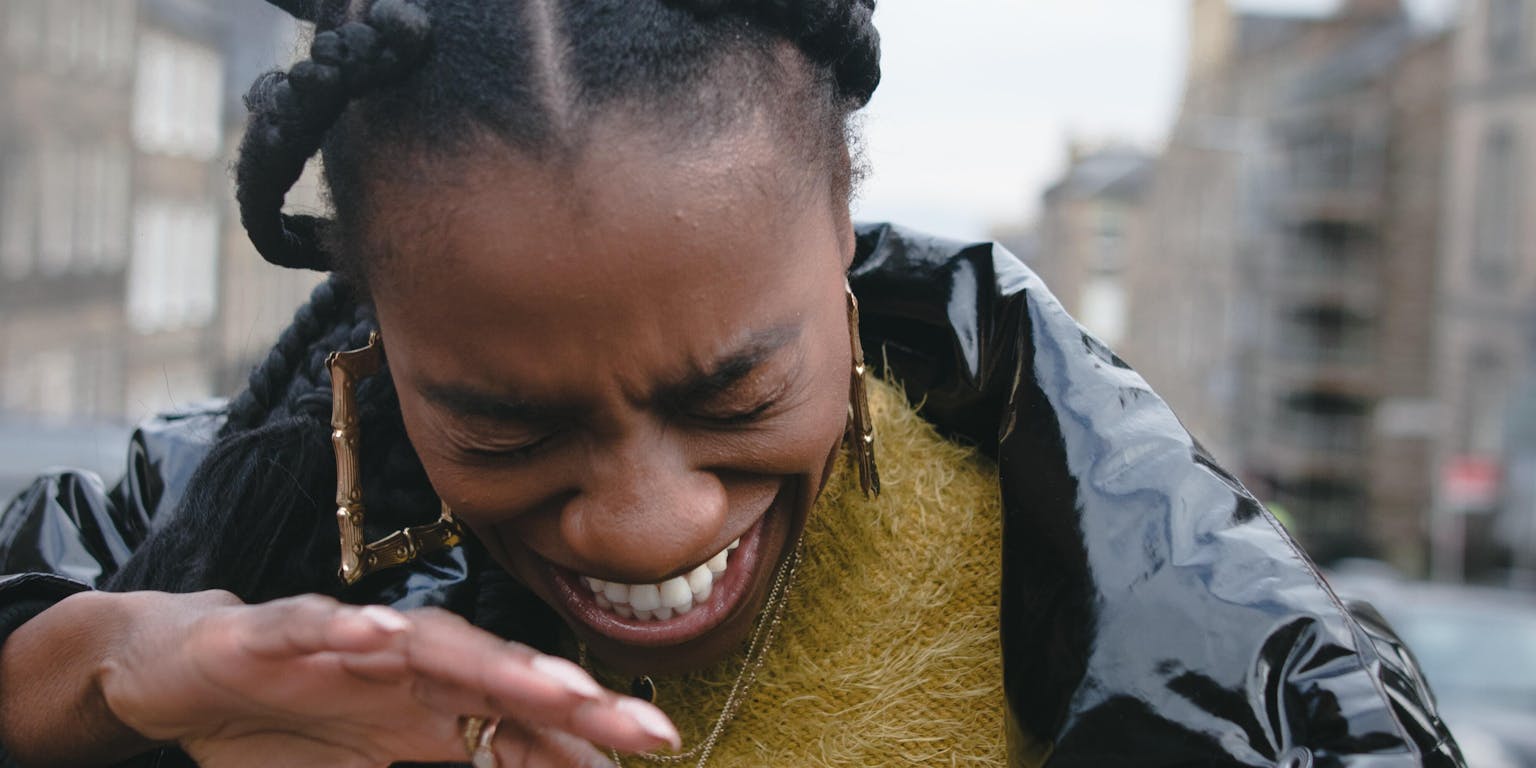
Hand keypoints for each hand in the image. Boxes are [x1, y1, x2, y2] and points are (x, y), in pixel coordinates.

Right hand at [98, 591, 677, 767]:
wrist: (181, 670)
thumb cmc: (290, 717)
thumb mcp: (380, 763)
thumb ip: (461, 760)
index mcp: (433, 701)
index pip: (522, 719)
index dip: (586, 738)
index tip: (655, 752)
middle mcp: (407, 666)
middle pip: (502, 676)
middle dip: (574, 702)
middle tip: (641, 727)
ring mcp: (348, 646)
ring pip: (431, 645)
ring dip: (493, 662)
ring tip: (552, 686)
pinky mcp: (277, 635)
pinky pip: (318, 628)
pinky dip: (350, 632)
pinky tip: (382, 638)